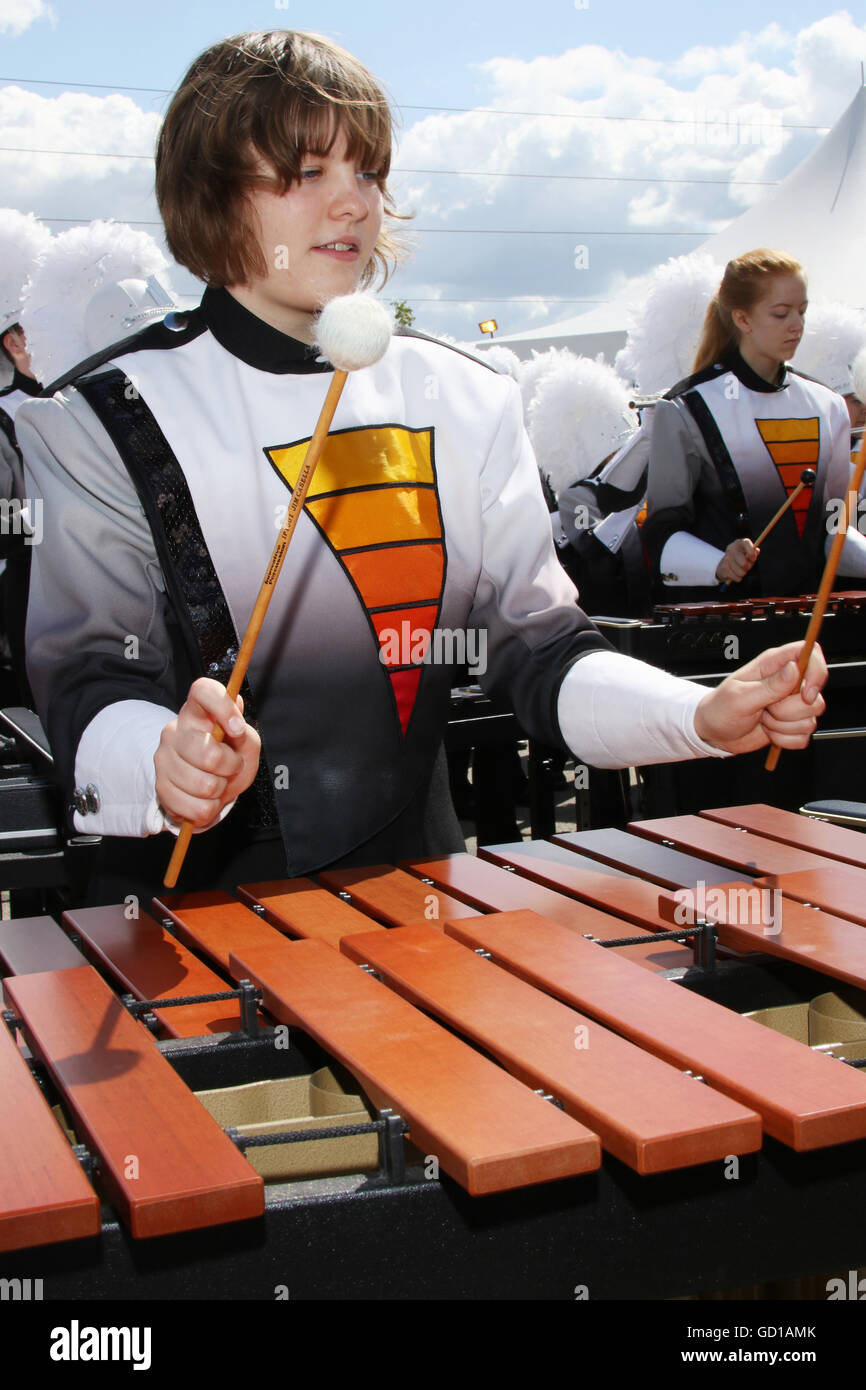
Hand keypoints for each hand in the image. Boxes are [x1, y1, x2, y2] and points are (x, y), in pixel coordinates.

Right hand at [154, 677, 260, 825]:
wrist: (207, 788)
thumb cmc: (228, 758)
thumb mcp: (245, 745)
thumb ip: (246, 735)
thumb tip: (236, 727)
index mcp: (196, 712)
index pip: (203, 691)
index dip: (222, 706)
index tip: (238, 729)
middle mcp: (174, 731)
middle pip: (208, 754)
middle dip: (230, 766)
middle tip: (231, 765)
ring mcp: (163, 759)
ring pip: (204, 785)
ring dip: (220, 789)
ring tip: (217, 783)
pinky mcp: (160, 788)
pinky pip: (197, 808)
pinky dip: (209, 809)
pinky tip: (205, 798)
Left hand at [693, 641, 826, 755]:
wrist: (713, 733)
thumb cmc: (720, 708)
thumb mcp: (741, 696)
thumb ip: (770, 685)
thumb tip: (794, 669)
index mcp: (774, 664)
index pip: (811, 653)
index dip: (817, 672)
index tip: (806, 694)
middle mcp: (788, 682)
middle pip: (815, 695)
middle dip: (789, 711)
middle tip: (766, 709)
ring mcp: (791, 705)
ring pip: (810, 719)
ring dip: (783, 726)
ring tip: (762, 718)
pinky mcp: (792, 725)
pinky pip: (803, 737)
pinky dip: (784, 739)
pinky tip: (768, 731)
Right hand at [715, 537, 759, 583]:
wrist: (726, 563)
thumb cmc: (742, 557)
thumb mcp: (749, 553)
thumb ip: (754, 552)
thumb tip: (756, 551)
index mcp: (739, 543)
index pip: (746, 543)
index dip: (751, 552)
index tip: (754, 559)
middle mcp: (731, 549)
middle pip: (743, 563)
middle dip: (748, 567)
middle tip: (748, 567)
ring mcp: (726, 558)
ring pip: (740, 572)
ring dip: (743, 573)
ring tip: (742, 571)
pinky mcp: (723, 568)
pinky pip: (736, 577)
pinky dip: (738, 578)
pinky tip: (736, 574)